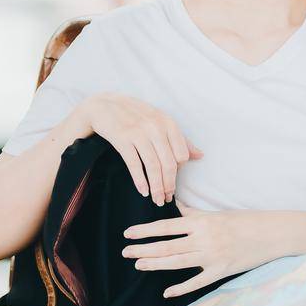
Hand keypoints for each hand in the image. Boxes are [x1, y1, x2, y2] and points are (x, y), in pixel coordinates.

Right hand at [78, 93, 202, 206]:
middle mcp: (155, 127)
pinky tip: (143, 191)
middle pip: (169, 163)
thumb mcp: (161, 122)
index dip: (179, 172)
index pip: (182, 155)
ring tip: (157, 200)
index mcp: (168, 123)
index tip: (173, 183)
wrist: (105, 105)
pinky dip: (140, 180)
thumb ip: (180, 139)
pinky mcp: (122, 138)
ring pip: (153, 166)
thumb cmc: (136, 115)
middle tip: (166, 198)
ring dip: (156, 187)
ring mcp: (138, 132)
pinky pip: (134, 164)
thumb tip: (200, 155)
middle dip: (169, 185)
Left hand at [121, 199, 271, 298]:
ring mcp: (212, 256)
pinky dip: (181, 287)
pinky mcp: (222, 271)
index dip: (145, 231)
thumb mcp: (217, 213)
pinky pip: (197, 281)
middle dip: (144, 249)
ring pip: (177, 262)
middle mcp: (204, 239)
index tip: (128, 234)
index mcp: (202, 222)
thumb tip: (173, 202)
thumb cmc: (245, 221)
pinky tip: (166, 291)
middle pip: (167, 246)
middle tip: (125, 252)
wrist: (272, 233)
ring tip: (138, 265)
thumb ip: (193, 213)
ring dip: (155, 264)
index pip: (166, 226)